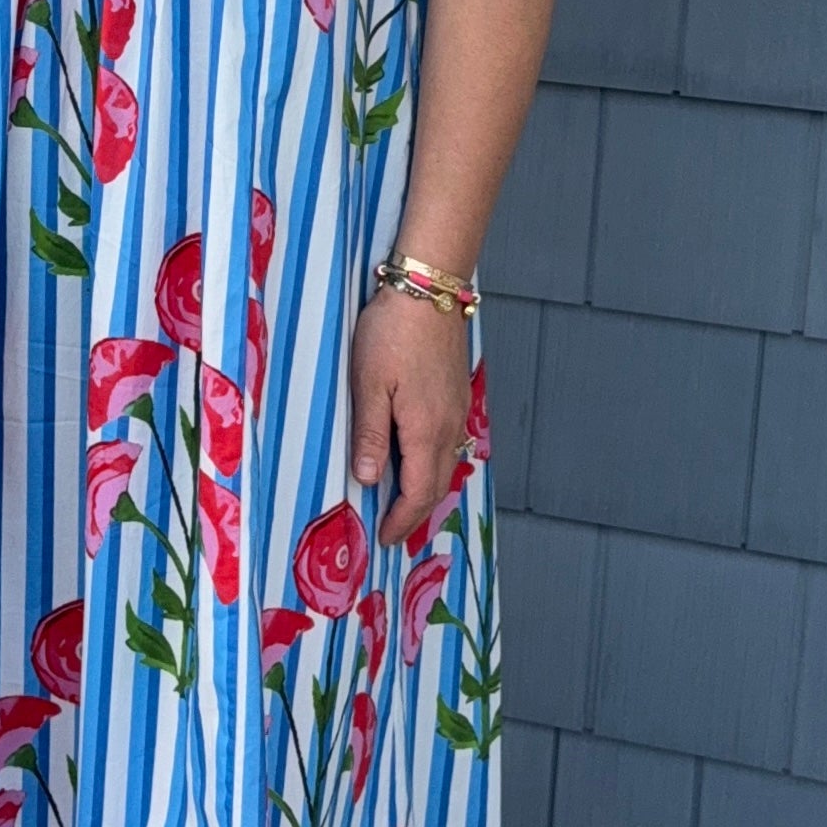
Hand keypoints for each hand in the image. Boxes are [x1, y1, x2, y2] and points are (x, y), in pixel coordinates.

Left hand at [349, 285, 471, 547]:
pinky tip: (416, 460)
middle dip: (415, 513)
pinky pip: (448, 443)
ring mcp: (457, 409)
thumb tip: (369, 480)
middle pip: (436, 485)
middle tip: (392, 531)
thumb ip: (371, 435)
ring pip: (445, 464)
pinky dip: (432, 464)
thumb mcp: (369, 384)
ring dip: (425, 489)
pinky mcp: (456, 394)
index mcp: (426, 430)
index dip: (402, 520)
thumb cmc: (392, 332)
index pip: (419, 492)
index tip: (384, 538)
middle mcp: (449, 426)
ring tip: (402, 504)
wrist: (428, 288)